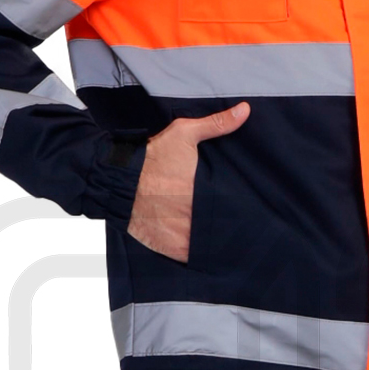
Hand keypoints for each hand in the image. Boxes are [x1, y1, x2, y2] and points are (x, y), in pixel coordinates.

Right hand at [125, 102, 249, 261]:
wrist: (118, 179)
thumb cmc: (152, 156)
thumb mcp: (184, 134)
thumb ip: (216, 124)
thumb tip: (245, 110)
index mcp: (204, 191)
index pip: (233, 207)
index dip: (243, 211)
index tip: (251, 212)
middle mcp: (195, 216)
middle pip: (222, 227)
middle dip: (230, 227)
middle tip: (241, 228)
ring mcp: (183, 234)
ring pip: (210, 246)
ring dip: (217, 245)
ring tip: (228, 244)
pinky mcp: (170, 248)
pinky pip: (192, 259)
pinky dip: (199, 258)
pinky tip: (209, 256)